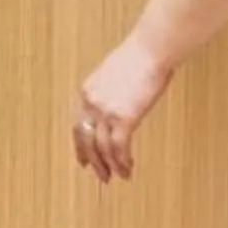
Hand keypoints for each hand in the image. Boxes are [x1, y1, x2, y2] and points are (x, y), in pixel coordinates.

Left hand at [72, 36, 175, 183]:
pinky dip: (122, 161)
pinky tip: (128, 169)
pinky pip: (119, 148)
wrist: (150, 50)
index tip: (83, 161)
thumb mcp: (113, 75)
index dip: (80, 146)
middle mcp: (91, 103)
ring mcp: (105, 111)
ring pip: (102, 148)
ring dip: (110, 166)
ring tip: (118, 176)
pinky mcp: (123, 118)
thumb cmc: (139, 58)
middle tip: (101, 176)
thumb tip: (116, 109)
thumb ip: (108, 94)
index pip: (77, 126)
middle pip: (86, 140)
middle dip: (94, 162)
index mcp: (86, 92)